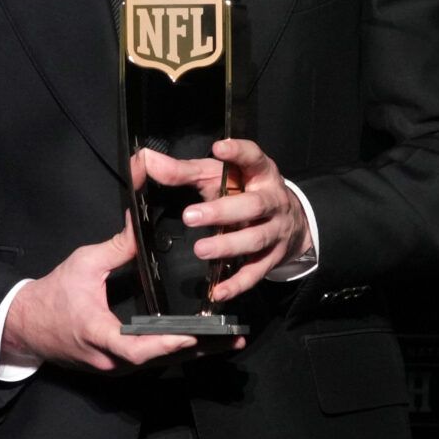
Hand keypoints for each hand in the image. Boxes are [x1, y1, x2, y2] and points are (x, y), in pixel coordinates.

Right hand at [2, 216, 241, 372]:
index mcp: (99, 333)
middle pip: (159, 360)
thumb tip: (142, 224)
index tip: (191, 335)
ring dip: (193, 353)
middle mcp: (109, 359)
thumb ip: (117, 248)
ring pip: (158, 365)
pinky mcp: (115, 367)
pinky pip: (150, 363)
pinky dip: (176, 352)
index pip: (137, 348)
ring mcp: (113, 367)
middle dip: (197, 350)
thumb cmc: (54, 294)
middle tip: (231, 337)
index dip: (165, 343)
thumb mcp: (84, 264)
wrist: (26, 325)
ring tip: (227, 340)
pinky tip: (200, 343)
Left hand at [139, 139, 308, 303]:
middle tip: (190, 216)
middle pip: (253, 205)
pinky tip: (218, 290)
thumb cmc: (244, 192)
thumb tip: (148, 162)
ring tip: (201, 249)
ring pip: (255, 238)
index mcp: (260, 173)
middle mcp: (273, 200)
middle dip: (223, 211)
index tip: (219, 148)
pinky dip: (237, 283)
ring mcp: (276, 231)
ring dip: (228, 245)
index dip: (238, 152)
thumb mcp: (218, 176)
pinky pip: (256, 272)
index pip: (253, 157)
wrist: (290, 221)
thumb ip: (184, 171)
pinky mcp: (273, 257)